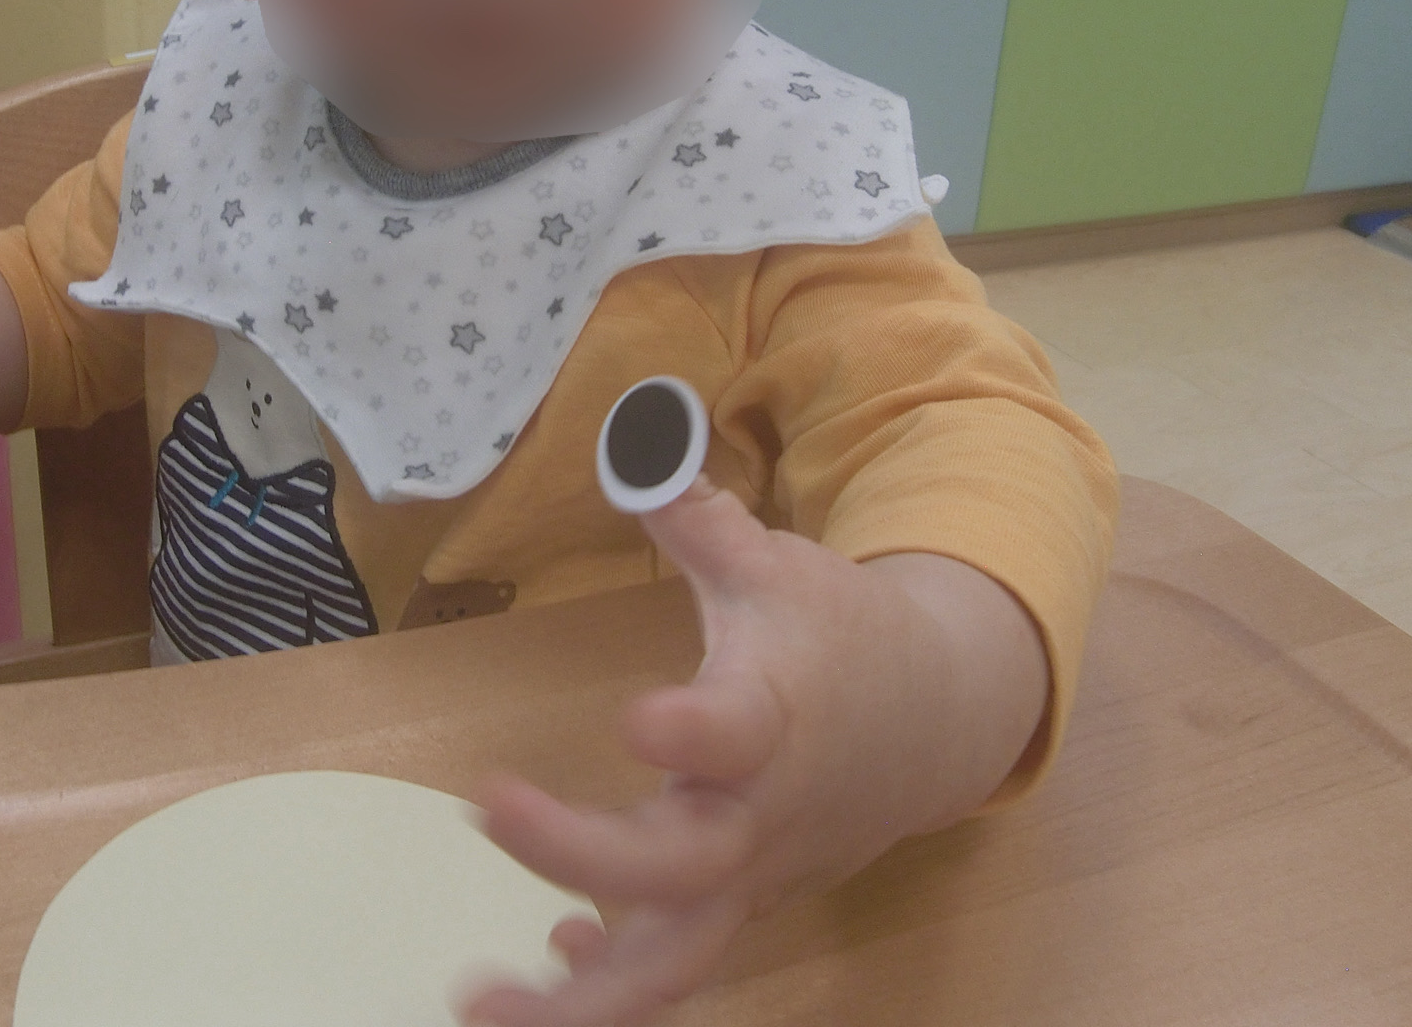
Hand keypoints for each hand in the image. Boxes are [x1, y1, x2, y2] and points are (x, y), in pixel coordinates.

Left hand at [460, 477, 1047, 1025]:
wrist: (934, 720)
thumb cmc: (838, 635)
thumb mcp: (778, 568)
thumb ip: (700, 522)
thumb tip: (637, 442)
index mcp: (774, 715)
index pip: (738, 731)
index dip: (692, 733)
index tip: (637, 720)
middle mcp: (762, 811)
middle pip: (683, 865)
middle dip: (585, 853)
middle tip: (492, 809)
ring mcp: (752, 875)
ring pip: (675, 962)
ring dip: (579, 1002)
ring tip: (477, 1007)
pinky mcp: (739, 907)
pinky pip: (674, 966)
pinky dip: (608, 988)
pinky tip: (546, 970)